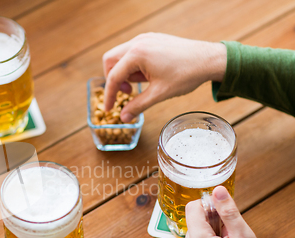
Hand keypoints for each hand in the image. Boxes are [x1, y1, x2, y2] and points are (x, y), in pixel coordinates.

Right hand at [102, 33, 226, 121]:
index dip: (109, 95)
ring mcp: (145, 38)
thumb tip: (123, 118)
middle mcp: (138, 42)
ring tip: (142, 83)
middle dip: (114, 79)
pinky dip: (133, 65)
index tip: (109, 109)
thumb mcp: (159, 94)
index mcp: (137, 54)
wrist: (209, 59)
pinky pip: (133, 51)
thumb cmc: (186, 74)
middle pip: (110, 61)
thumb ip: (137, 105)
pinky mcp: (152, 39)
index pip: (113, 76)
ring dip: (124, 72)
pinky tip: (148, 75)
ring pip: (121, 55)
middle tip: (127, 92)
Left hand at [181, 186, 266, 237]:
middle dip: (211, 222)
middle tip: (228, 235)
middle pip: (194, 221)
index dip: (208, 206)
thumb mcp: (244, 237)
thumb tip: (217, 191)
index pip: (192, 208)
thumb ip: (228, 212)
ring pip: (194, 234)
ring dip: (208, 234)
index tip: (222, 213)